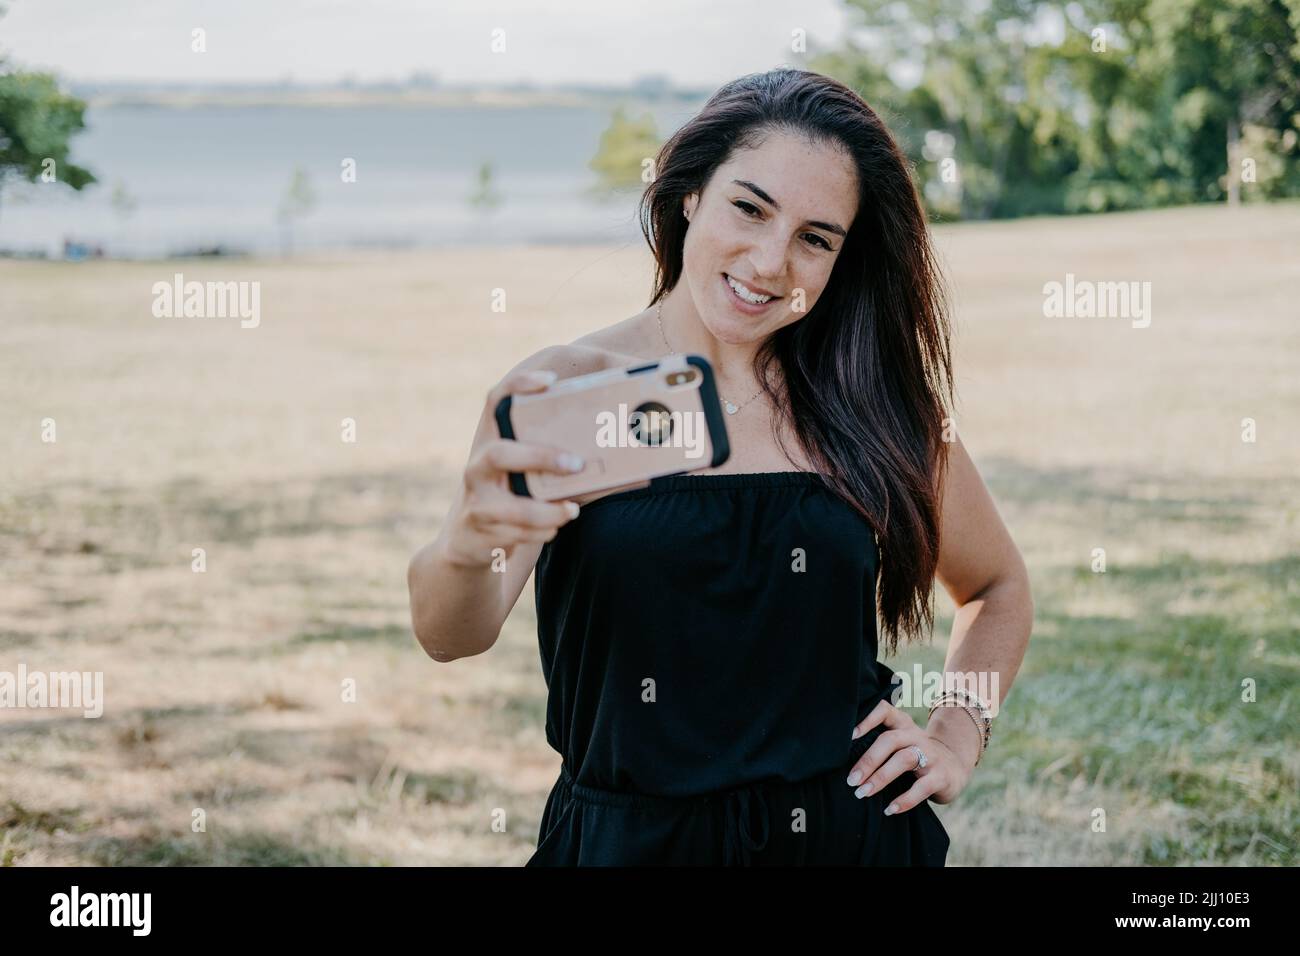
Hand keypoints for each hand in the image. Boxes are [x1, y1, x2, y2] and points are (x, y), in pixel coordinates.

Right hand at [439, 367, 584, 567]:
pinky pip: (516, 533)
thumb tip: (620, 465)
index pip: (494, 401)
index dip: (519, 385)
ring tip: (571, 511)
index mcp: (491, 441)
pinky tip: (554, 528)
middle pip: (500, 453)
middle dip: (540, 458)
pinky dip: (541, 532)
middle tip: (576, 464)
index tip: (550, 381)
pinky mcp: (479, 529)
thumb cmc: (510, 497)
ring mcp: (476, 498)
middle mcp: (477, 465)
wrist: (466, 541)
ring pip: (513, 506)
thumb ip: (555, 465)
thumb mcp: (523, 475)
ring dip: (548, 511)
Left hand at [845, 698, 972, 815]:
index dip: (867, 719)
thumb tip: (845, 762)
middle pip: (890, 740)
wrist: (956, 766)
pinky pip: (921, 787)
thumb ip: (880, 744)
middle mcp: (917, 736)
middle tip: (851, 780)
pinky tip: (889, 809)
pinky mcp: (941, 776)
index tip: (850, 736)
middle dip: (868, 760)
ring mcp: (931, 755)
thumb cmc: (917, 754)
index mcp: (903, 725)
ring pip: (904, 760)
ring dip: (881, 778)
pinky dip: (904, 800)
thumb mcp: (901, 742)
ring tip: (863, 793)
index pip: (885, 711)